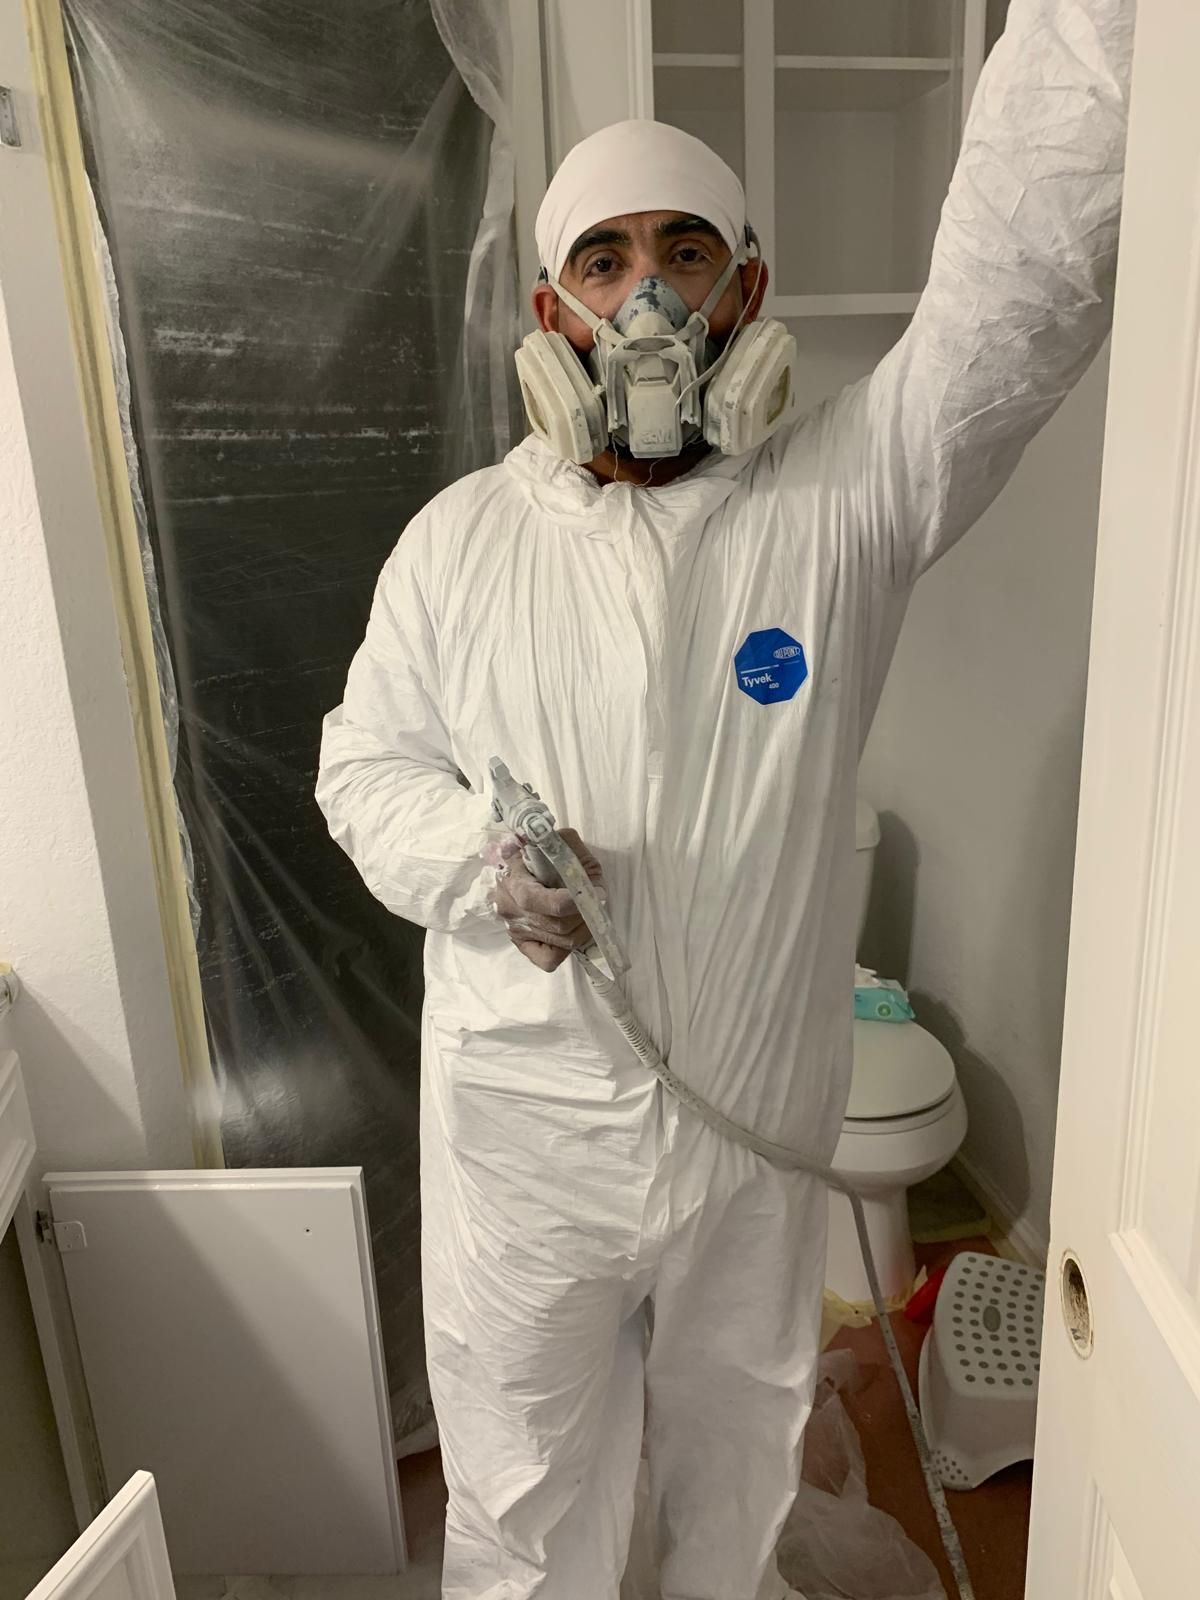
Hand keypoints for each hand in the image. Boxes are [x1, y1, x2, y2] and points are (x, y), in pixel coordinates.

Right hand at [489, 829, 604, 972]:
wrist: (520, 866)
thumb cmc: (544, 855)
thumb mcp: (560, 842)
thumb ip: (570, 849)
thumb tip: (590, 880)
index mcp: (513, 878)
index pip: (535, 899)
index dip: (567, 902)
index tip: (592, 894)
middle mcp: (509, 907)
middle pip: (555, 925)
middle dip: (583, 916)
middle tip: (595, 904)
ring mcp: (514, 928)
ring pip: (559, 942)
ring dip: (582, 930)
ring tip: (588, 915)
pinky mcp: (521, 943)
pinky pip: (547, 960)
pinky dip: (565, 951)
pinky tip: (569, 933)